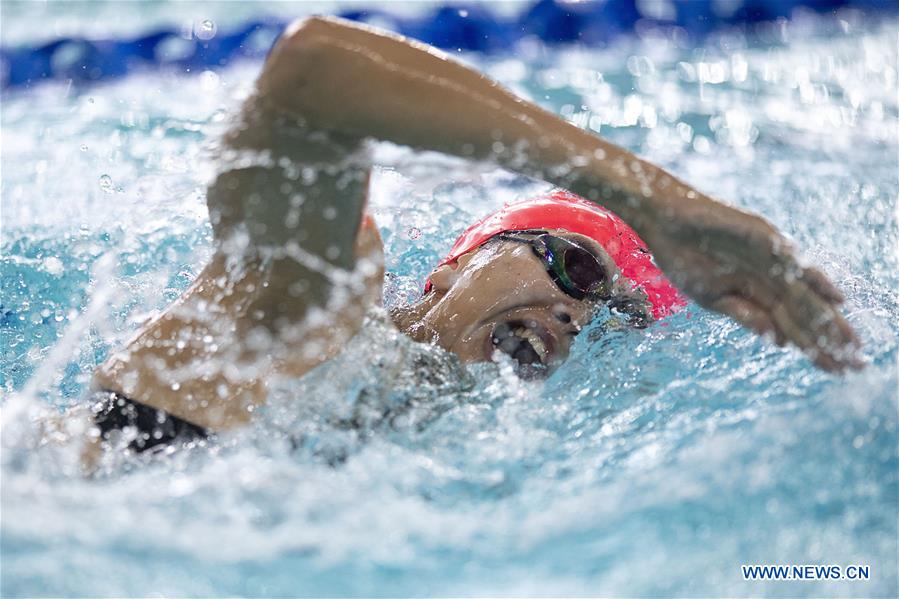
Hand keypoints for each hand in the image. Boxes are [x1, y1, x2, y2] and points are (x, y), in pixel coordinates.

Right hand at [643, 199, 860, 371]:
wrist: (666, 223)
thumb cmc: (684, 258)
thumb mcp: (712, 297)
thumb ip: (745, 315)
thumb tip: (779, 342)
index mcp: (758, 294)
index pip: (794, 326)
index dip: (816, 349)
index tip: (838, 373)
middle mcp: (771, 277)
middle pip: (808, 314)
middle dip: (831, 341)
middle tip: (856, 367)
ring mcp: (771, 258)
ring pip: (808, 294)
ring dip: (831, 319)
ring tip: (853, 346)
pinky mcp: (765, 238)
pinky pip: (794, 262)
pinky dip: (816, 280)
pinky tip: (837, 299)